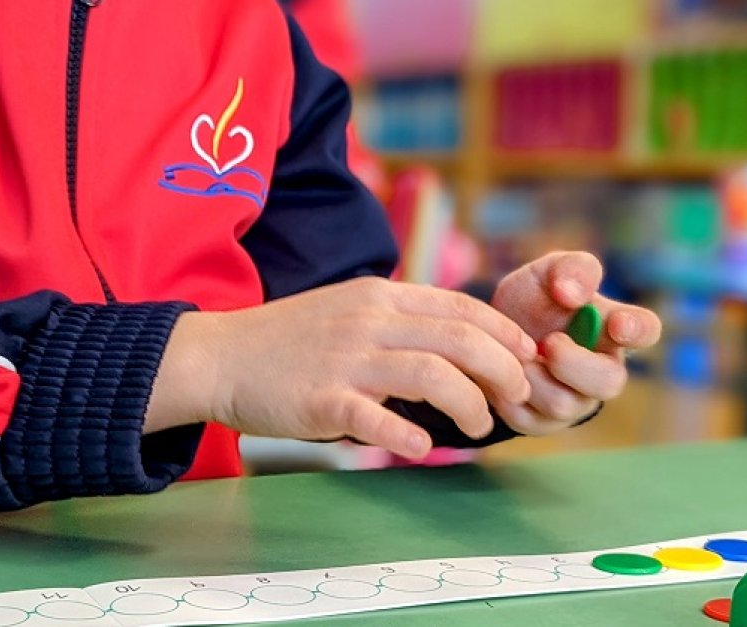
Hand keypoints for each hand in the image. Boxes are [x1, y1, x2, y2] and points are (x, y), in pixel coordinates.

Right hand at [147, 277, 536, 458]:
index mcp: (379, 297)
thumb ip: (397, 320)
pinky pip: (375, 417)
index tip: (527, 356)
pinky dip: (406, 436)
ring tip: (477, 428)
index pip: (460, 306)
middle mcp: (369, 322)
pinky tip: (422, 449)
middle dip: (502, 369)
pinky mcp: (321, 399)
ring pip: (431, 374)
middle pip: (458, 339)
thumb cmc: (288, 340)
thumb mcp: (348, 310)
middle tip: (516, 396)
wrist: (220, 356)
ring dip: (468, 404)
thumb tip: (454, 343)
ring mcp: (345, 360)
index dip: (504, 332)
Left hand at [491, 251, 661, 434]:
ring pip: (564, 405)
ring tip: (518, 355)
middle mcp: (603, 370)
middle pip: (609, 382)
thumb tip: (574, 294)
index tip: (616, 323)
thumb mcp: (546, 272)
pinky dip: (509, 395)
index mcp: (614, 327)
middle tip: (548, 342)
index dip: (637, 330)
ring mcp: (576, 401)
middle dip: (573, 363)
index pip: (645, 330)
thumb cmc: (534, 301)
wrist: (492, 333)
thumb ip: (569, 269)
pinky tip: (504, 375)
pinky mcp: (545, 422)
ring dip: (533, 377)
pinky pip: (529, 419)